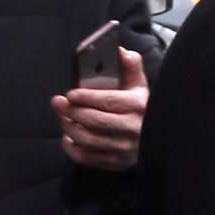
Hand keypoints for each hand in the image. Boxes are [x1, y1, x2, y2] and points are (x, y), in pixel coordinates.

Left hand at [53, 46, 146, 169]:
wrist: (156, 138)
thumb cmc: (141, 107)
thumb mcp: (140, 85)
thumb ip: (130, 65)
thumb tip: (119, 51)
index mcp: (139, 106)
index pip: (109, 101)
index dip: (86, 97)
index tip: (70, 94)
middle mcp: (133, 129)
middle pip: (95, 121)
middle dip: (72, 111)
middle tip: (57, 103)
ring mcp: (124, 149)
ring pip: (88, 140)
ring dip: (69, 128)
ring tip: (62, 117)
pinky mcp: (115, 163)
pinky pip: (86, 158)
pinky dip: (71, 148)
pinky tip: (67, 137)